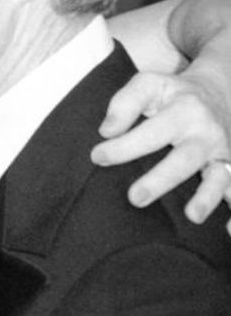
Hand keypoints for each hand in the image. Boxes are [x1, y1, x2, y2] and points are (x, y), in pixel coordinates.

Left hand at [91, 70, 230, 231]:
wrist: (219, 91)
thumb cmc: (173, 92)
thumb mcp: (149, 83)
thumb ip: (124, 103)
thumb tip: (107, 131)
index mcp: (185, 110)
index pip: (151, 132)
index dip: (124, 147)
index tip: (97, 157)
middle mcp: (207, 134)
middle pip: (184, 160)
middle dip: (160, 180)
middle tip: (135, 198)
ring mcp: (223, 153)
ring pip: (218, 178)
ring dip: (206, 198)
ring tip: (192, 216)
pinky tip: (228, 231)